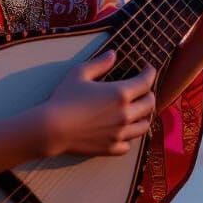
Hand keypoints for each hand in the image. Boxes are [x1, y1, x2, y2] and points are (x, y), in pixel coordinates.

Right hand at [39, 49, 157, 157]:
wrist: (52, 128)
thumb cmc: (64, 98)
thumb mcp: (79, 73)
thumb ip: (99, 63)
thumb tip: (113, 54)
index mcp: (120, 93)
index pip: (146, 82)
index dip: (150, 73)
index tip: (148, 69)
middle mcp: (125, 114)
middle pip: (149, 104)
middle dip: (150, 93)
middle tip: (144, 89)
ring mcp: (120, 133)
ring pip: (144, 126)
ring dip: (144, 116)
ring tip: (138, 111)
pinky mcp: (112, 148)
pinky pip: (129, 144)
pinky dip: (129, 137)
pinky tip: (123, 131)